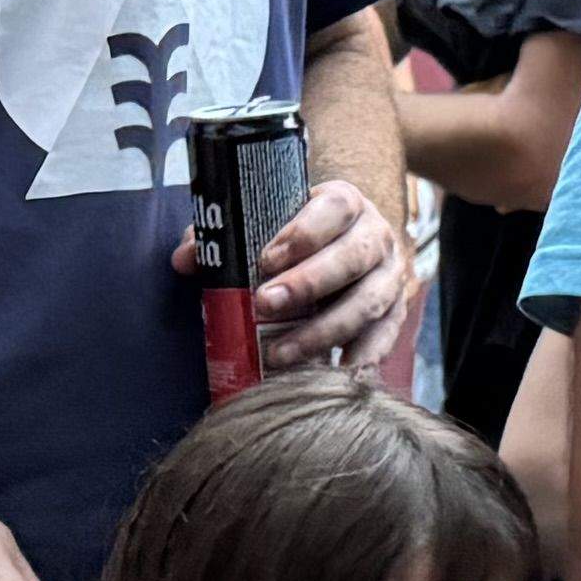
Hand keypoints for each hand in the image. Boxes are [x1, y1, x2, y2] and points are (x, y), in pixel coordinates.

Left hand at [190, 174, 404, 375]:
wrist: (345, 245)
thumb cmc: (294, 236)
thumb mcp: (264, 224)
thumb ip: (224, 237)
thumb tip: (185, 259)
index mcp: (344, 202)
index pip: (333, 208)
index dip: (302, 233)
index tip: (266, 259)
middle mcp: (376, 236)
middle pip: (353, 256)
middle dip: (309, 283)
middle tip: (264, 305)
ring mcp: (391, 276)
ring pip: (368, 302)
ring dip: (324, 331)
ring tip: (280, 354)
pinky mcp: (396, 312)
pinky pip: (385, 338)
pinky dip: (361, 360)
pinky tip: (333, 378)